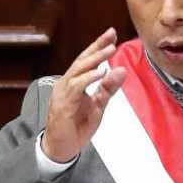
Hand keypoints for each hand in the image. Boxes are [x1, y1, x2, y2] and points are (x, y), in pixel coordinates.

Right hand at [41, 27, 127, 162]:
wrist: (62, 149)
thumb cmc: (77, 126)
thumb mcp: (98, 105)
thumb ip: (108, 88)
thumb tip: (121, 70)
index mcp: (74, 82)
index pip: (87, 60)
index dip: (98, 45)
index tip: (112, 33)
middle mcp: (66, 83)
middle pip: (82, 60)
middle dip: (97, 47)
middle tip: (111, 36)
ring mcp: (63, 93)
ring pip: (79, 71)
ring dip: (95, 60)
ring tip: (109, 51)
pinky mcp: (63, 105)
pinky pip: (76, 88)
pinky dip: (87, 79)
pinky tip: (99, 73)